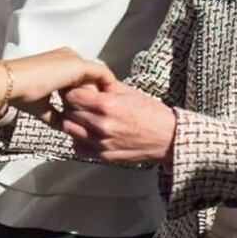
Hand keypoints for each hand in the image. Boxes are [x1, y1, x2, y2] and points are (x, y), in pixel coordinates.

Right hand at [4, 48, 115, 124]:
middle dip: (99, 94)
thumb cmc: (22, 93)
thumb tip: (63, 125)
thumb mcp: (41, 106)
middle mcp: (68, 58)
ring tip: (114, 109)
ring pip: (96, 76)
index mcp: (58, 65)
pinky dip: (109, 86)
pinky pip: (102, 74)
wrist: (14, 83)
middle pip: (90, 77)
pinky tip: (113, 100)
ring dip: (105, 92)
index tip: (96, 111)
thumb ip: (55, 113)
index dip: (88, 94)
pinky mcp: (78, 64)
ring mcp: (73, 59)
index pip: (80, 78)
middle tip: (110, 112)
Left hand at [59, 80, 175, 163]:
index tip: (75, 89)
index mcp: (108, 105)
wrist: (168, 138)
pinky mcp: (104, 156)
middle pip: (68, 112)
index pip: (73, 96)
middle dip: (70, 105)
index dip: (71, 90)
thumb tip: (86, 80)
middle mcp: (102, 125)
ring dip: (72, 121)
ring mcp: (102, 143)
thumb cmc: (151, 113)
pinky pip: (78, 146)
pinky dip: (78, 138)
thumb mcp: (128, 92)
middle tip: (77, 101)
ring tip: (81, 116)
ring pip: (69, 130)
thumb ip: (104, 86)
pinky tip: (88, 131)